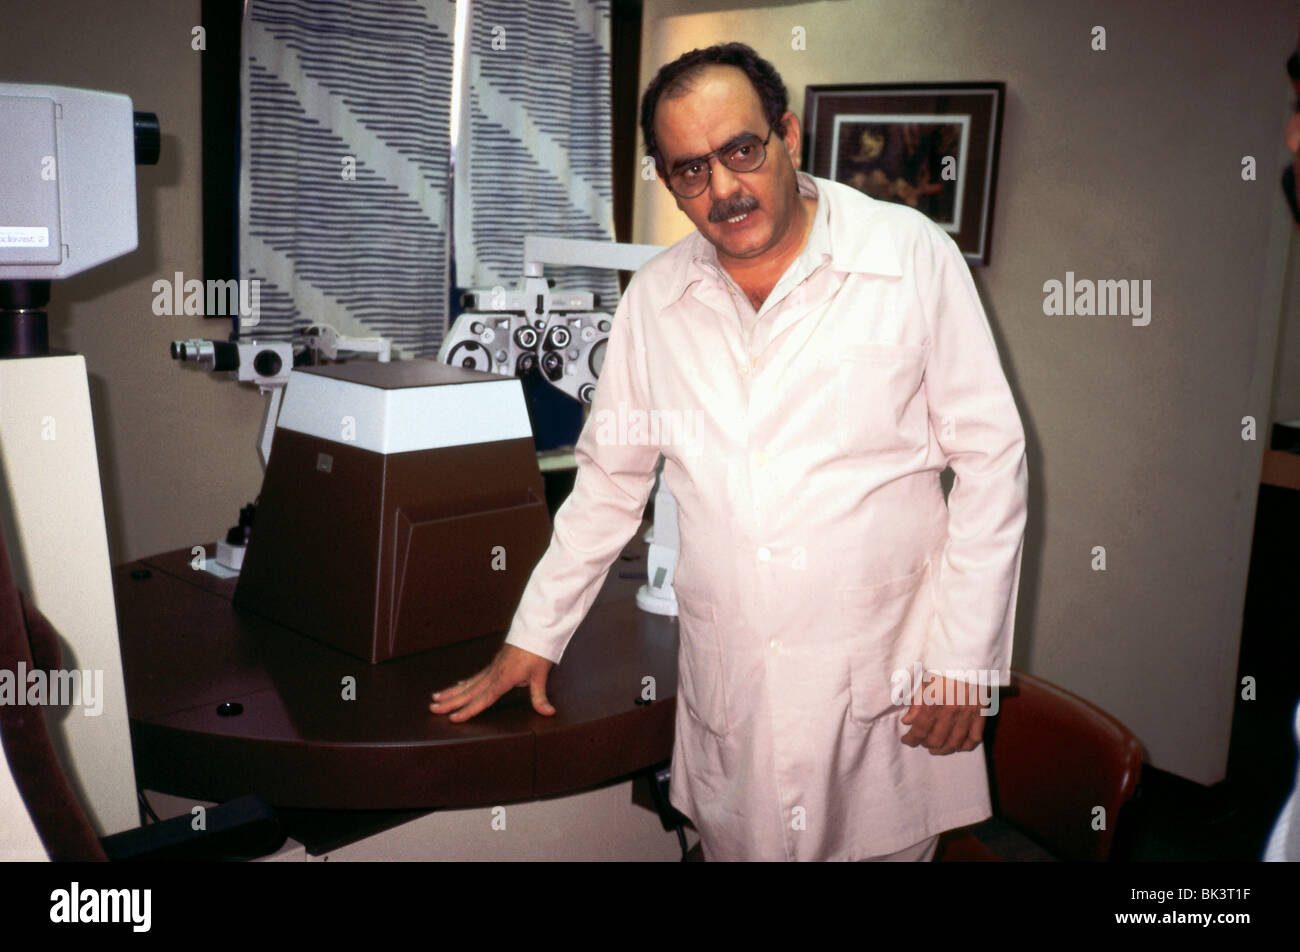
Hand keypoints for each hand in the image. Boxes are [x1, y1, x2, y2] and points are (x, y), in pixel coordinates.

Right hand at [429, 644, 554, 721]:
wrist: (536, 631)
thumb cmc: (537, 652)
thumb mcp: (541, 676)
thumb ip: (540, 697)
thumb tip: (548, 713)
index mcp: (503, 679)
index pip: (483, 699)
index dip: (468, 710)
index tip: (453, 718)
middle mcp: (493, 674)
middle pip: (468, 692)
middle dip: (450, 702)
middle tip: (432, 709)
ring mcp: (492, 668)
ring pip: (468, 683)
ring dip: (451, 692)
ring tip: (436, 698)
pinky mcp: (494, 664)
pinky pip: (475, 676)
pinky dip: (465, 683)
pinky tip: (458, 686)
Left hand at [899, 674, 988, 754]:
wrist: (970, 659)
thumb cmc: (944, 667)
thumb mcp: (924, 681)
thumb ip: (915, 703)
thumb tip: (907, 722)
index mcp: (934, 703)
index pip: (919, 730)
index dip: (910, 739)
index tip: (906, 739)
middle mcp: (950, 713)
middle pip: (936, 740)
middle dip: (924, 744)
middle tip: (920, 742)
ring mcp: (967, 716)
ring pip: (954, 744)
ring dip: (942, 749)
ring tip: (935, 749)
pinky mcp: (980, 716)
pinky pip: (974, 739)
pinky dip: (965, 746)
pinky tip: (957, 746)